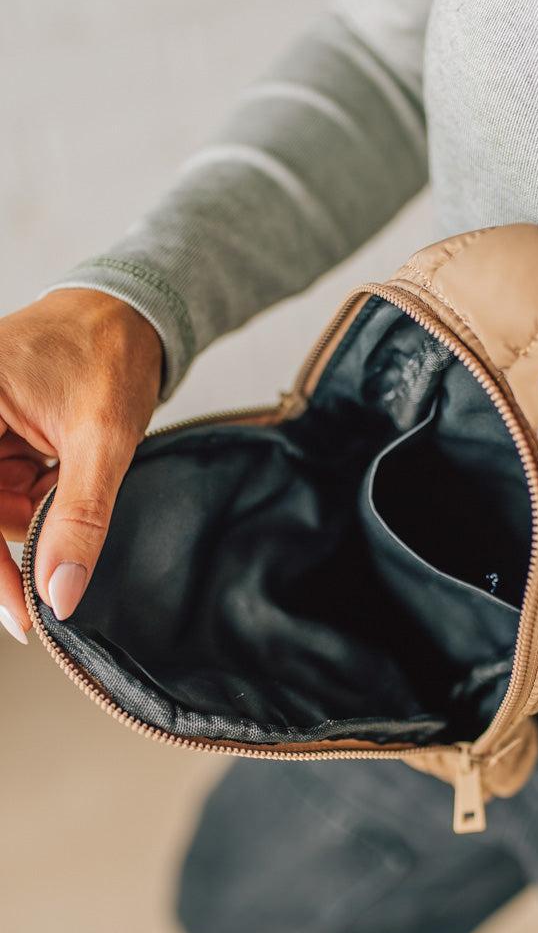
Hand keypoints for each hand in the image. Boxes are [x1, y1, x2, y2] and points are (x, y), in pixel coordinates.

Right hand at [0, 289, 161, 643]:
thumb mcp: (102, 442)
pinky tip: (62, 477)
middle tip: (60, 552)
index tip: (21, 618)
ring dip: (33, 514)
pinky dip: (37, 495)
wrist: (130, 314)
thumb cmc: (111, 354)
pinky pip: (5, 484)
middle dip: (20, 535)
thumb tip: (59, 592)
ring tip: (71, 479)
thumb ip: (78, 518)